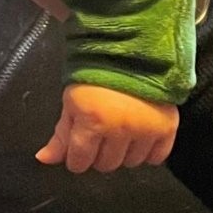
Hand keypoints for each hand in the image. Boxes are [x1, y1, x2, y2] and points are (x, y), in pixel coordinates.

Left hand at [35, 83, 177, 173]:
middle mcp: (121, 128)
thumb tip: (44, 159)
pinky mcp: (167, 126)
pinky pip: (156, 158)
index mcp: (93, 120)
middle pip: (106, 165)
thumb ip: (61, 135)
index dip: (77, 155)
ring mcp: (146, 129)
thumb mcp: (72, 99)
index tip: (80, 144)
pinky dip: (147, 151)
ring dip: (123, 151)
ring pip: (130, 163)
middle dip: (99, 152)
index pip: (79, 162)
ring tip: (121, 127)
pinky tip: (140, 134)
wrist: (132, 48)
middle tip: (101, 130)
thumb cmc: (96, 71)